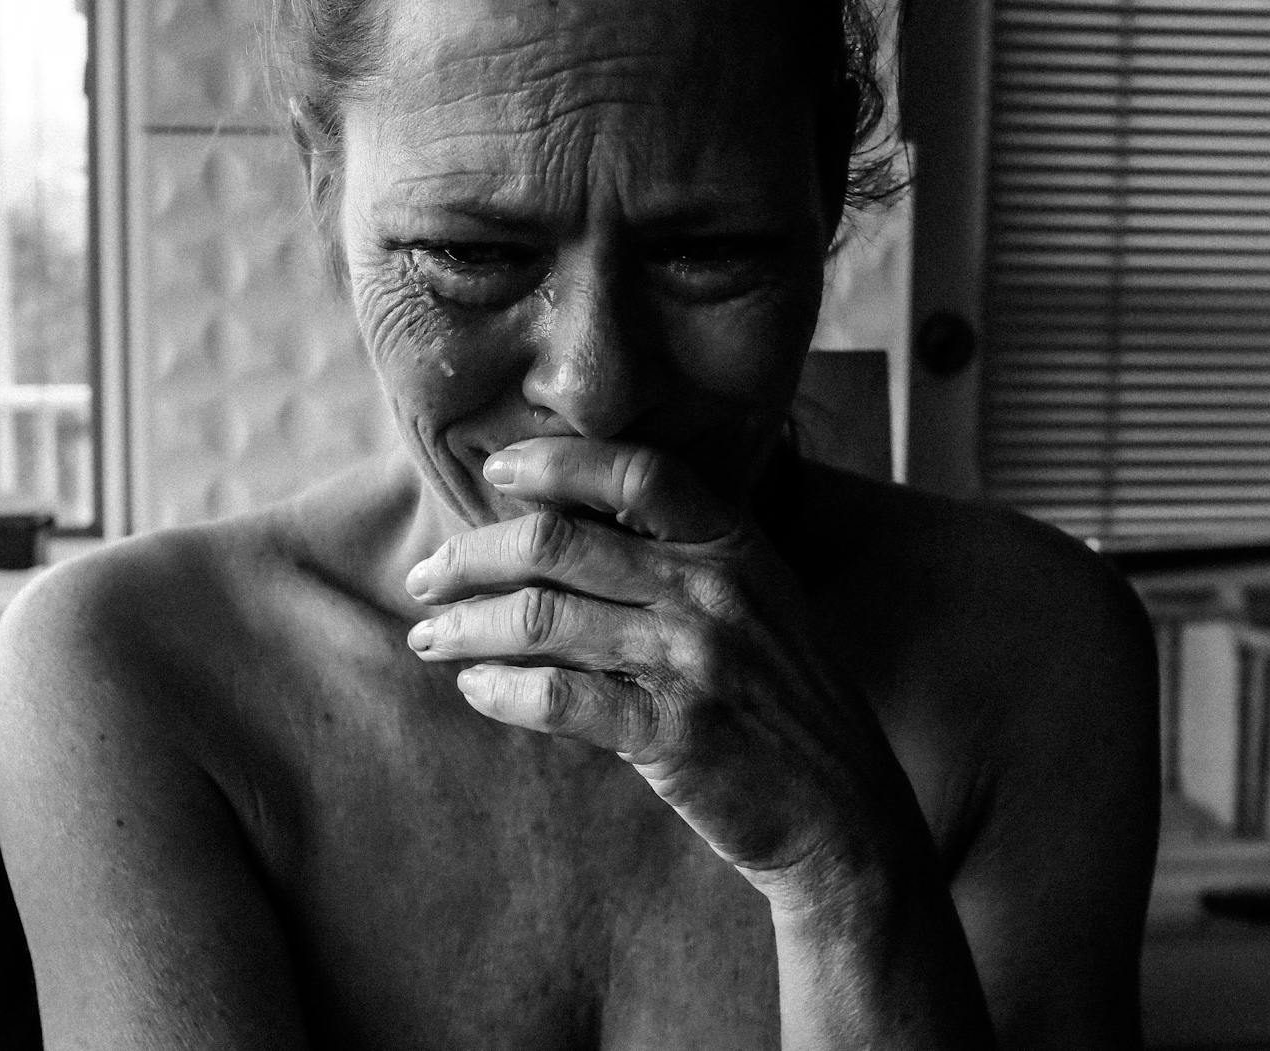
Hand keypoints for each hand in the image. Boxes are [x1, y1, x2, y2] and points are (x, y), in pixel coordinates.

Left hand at [404, 436, 927, 910]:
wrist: (842, 809)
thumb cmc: (782, 700)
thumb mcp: (757, 603)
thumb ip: (682, 557)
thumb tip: (560, 525)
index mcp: (734, 545)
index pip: (635, 473)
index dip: (554, 461)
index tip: (493, 471)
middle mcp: (713, 590)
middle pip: (559, 542)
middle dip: (471, 555)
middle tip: (426, 578)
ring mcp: (692, 661)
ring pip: (543, 617)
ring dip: (467, 626)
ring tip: (430, 637)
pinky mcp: (671, 733)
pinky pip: (556, 699)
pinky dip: (500, 691)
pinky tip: (474, 689)